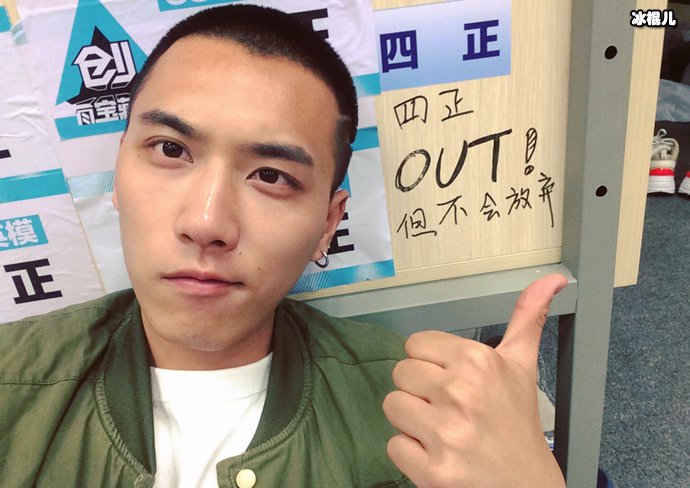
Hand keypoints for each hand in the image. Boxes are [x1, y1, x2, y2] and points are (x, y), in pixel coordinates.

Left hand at [383, 274, 567, 487]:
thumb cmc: (519, 427)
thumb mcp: (523, 367)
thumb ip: (527, 318)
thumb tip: (552, 279)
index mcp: (478, 362)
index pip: (415, 345)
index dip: (431, 365)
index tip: (452, 382)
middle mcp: (461, 393)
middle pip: (400, 373)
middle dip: (420, 392)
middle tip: (449, 409)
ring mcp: (446, 433)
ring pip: (392, 406)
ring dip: (412, 421)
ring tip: (442, 431)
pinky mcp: (433, 469)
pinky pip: (393, 445)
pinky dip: (411, 454)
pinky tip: (438, 454)